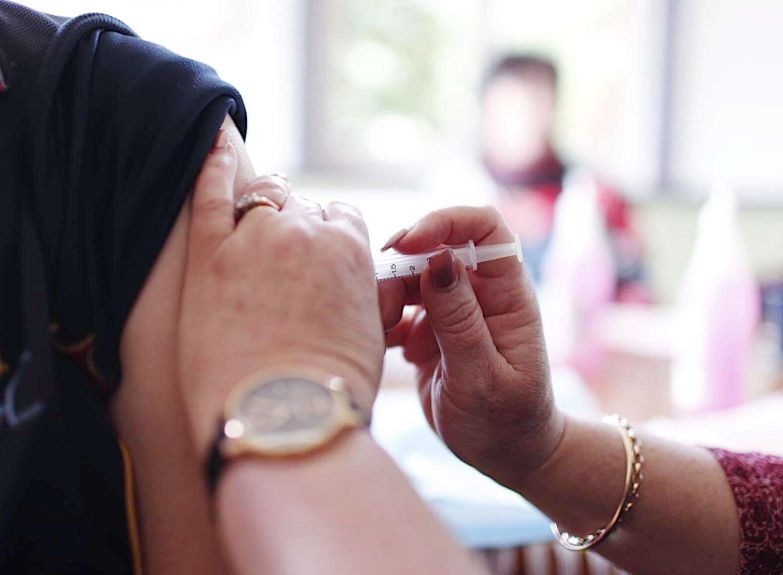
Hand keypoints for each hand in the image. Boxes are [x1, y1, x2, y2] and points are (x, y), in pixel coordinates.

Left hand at [178, 134, 383, 451]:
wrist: (284, 421)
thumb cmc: (332, 392)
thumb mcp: (370, 337)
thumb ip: (363, 295)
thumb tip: (358, 288)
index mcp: (351, 247)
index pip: (341, 217)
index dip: (328, 238)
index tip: (317, 261)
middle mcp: (306, 231)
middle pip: (301, 208)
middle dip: (296, 230)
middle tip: (283, 269)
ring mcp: (255, 238)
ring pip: (262, 199)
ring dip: (262, 210)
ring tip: (254, 233)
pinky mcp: (210, 255)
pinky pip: (210, 192)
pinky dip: (213, 164)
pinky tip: (212, 142)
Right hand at [381, 206, 563, 488]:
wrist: (506, 455)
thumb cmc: (505, 421)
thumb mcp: (481, 376)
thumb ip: (459, 319)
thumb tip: (438, 258)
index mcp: (507, 295)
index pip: (483, 228)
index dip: (444, 222)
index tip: (406, 245)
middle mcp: (480, 293)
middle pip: (433, 249)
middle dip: (401, 270)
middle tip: (384, 310)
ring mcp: (454, 310)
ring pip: (409, 277)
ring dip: (388, 299)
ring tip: (386, 336)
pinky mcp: (430, 330)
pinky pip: (399, 308)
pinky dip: (386, 322)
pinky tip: (392, 351)